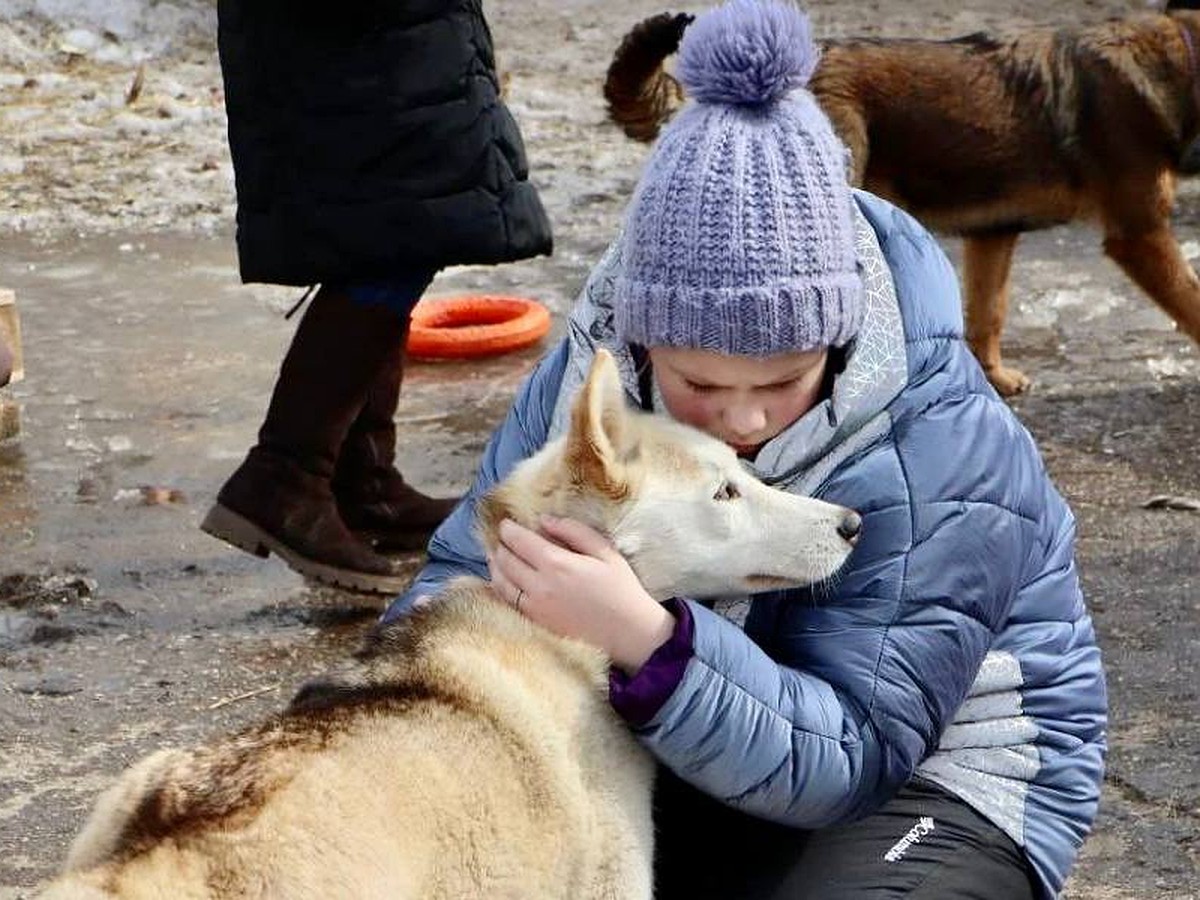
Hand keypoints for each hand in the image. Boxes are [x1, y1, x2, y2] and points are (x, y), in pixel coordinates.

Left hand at [487, 515, 675, 674]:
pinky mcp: (535, 622)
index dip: (508, 529)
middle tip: (501, 537)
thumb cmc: (621, 588)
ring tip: (495, 555)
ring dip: (495, 565)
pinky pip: (507, 601)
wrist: (629, 633)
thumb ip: (573, 531)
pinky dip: (500, 586)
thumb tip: (544, 520)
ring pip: (500, 582)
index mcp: (557, 564)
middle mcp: (539, 585)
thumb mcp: (604, 550)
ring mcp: (534, 607)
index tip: (505, 522)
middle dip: (499, 545)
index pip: (519, 541)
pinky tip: (503, 580)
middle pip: (505, 560)